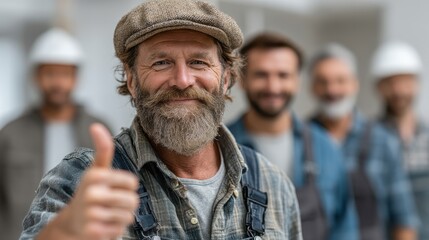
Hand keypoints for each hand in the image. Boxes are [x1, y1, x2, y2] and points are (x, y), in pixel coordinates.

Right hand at [37, 123, 138, 239]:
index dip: (128, 187)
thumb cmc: (89, 192)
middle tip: (112, 203)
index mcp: (95, 176)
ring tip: (107, 213)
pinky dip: (114, 229)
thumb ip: (103, 149)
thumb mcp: (96, 170)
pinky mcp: (93, 231)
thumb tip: (96, 125)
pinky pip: (119, 230)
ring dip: (121, 217)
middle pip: (133, 201)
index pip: (132, 182)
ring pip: (128, 216)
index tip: (115, 187)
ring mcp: (91, 213)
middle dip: (127, 204)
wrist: (71, 222)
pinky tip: (102, 224)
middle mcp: (91, 193)